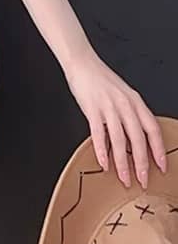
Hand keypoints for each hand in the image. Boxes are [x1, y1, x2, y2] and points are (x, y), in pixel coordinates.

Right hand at [63, 51, 166, 188]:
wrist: (82, 63)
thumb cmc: (101, 79)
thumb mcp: (123, 94)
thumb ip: (130, 113)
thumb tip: (135, 138)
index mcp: (135, 101)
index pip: (153, 129)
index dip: (159, 150)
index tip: (161, 167)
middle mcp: (125, 105)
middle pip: (138, 139)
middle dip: (141, 163)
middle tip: (143, 180)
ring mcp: (109, 107)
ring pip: (119, 140)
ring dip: (122, 162)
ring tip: (124, 178)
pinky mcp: (92, 109)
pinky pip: (98, 133)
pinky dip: (101, 150)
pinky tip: (103, 163)